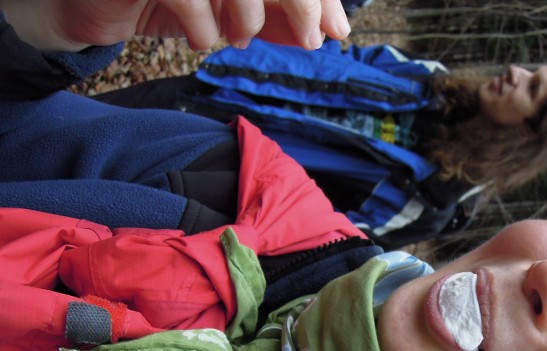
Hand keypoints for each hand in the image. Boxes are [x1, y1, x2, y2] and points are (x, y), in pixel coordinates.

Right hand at [137, 0, 350, 49]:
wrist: (99, 6)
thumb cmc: (172, 1)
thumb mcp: (234, 11)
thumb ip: (278, 17)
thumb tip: (326, 32)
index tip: (336, 31)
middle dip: (302, 4)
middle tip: (310, 40)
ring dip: (250, 18)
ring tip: (239, 37)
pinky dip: (204, 29)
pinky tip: (202, 37)